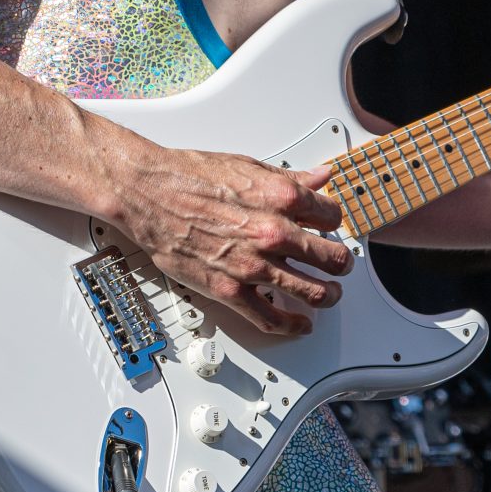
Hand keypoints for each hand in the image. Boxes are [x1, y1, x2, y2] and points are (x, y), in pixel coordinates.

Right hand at [107, 145, 352, 338]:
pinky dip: (293, 325)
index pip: (332, 215)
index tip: (330, 226)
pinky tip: (301, 324)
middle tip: (341, 265)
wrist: (149, 194)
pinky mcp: (231, 291)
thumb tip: (320, 177)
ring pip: (312, 292)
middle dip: (341, 263)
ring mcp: (253, 266)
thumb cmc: (189, 176)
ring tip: (330, 294)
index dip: (334, 221)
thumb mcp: (248, 166)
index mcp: (281, 198)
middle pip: (331, 258)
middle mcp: (273, 233)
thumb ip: (290, 177)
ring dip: (328, 296)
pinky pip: (271, 318)